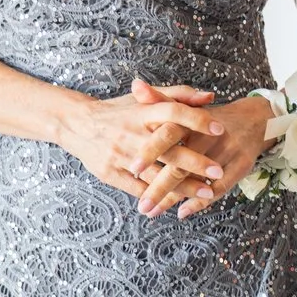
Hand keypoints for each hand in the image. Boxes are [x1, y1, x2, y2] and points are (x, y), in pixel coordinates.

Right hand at [55, 82, 229, 209]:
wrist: (76, 124)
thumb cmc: (117, 111)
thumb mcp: (143, 98)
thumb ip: (177, 95)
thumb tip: (209, 97)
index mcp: (141, 112)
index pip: (172, 112)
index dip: (197, 120)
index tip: (220, 129)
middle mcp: (131, 133)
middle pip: (167, 149)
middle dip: (195, 162)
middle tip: (218, 170)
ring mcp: (120, 155)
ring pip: (155, 175)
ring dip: (183, 186)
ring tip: (207, 192)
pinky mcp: (110, 173)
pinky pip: (137, 188)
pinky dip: (158, 196)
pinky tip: (177, 201)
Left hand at [132, 81, 272, 218]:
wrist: (255, 117)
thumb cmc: (208, 115)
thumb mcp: (185, 104)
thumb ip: (158, 99)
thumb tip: (135, 84)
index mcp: (192, 120)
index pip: (168, 133)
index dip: (151, 151)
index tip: (132, 169)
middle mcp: (210, 135)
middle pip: (181, 164)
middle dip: (159, 186)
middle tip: (141, 205)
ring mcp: (228, 151)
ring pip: (197, 179)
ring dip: (174, 198)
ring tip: (152, 211)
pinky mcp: (242, 165)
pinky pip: (221, 188)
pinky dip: (200, 202)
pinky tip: (182, 212)